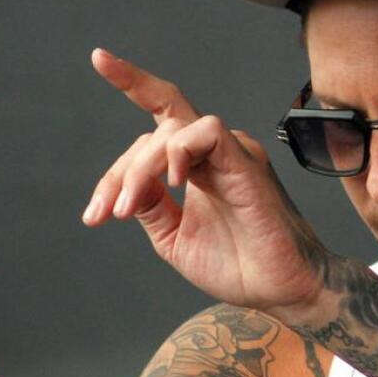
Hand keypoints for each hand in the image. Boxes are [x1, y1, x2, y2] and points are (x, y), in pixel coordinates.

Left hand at [82, 48, 327, 312]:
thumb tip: (126, 185)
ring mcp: (231, 152)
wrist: (280, 289)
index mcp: (198, 166)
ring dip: (139, 169)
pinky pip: (207, 131)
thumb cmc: (238, 266)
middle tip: (103, 215)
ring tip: (127, 210)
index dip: (127, 107)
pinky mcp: (245, 160)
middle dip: (118, 173)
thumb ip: (151, 206)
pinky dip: (179, 152)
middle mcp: (214, 152)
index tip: (98, 87)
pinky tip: (172, 184)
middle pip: (155, 131)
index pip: (158, 124)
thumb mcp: (174, 237)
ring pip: (172, 128)